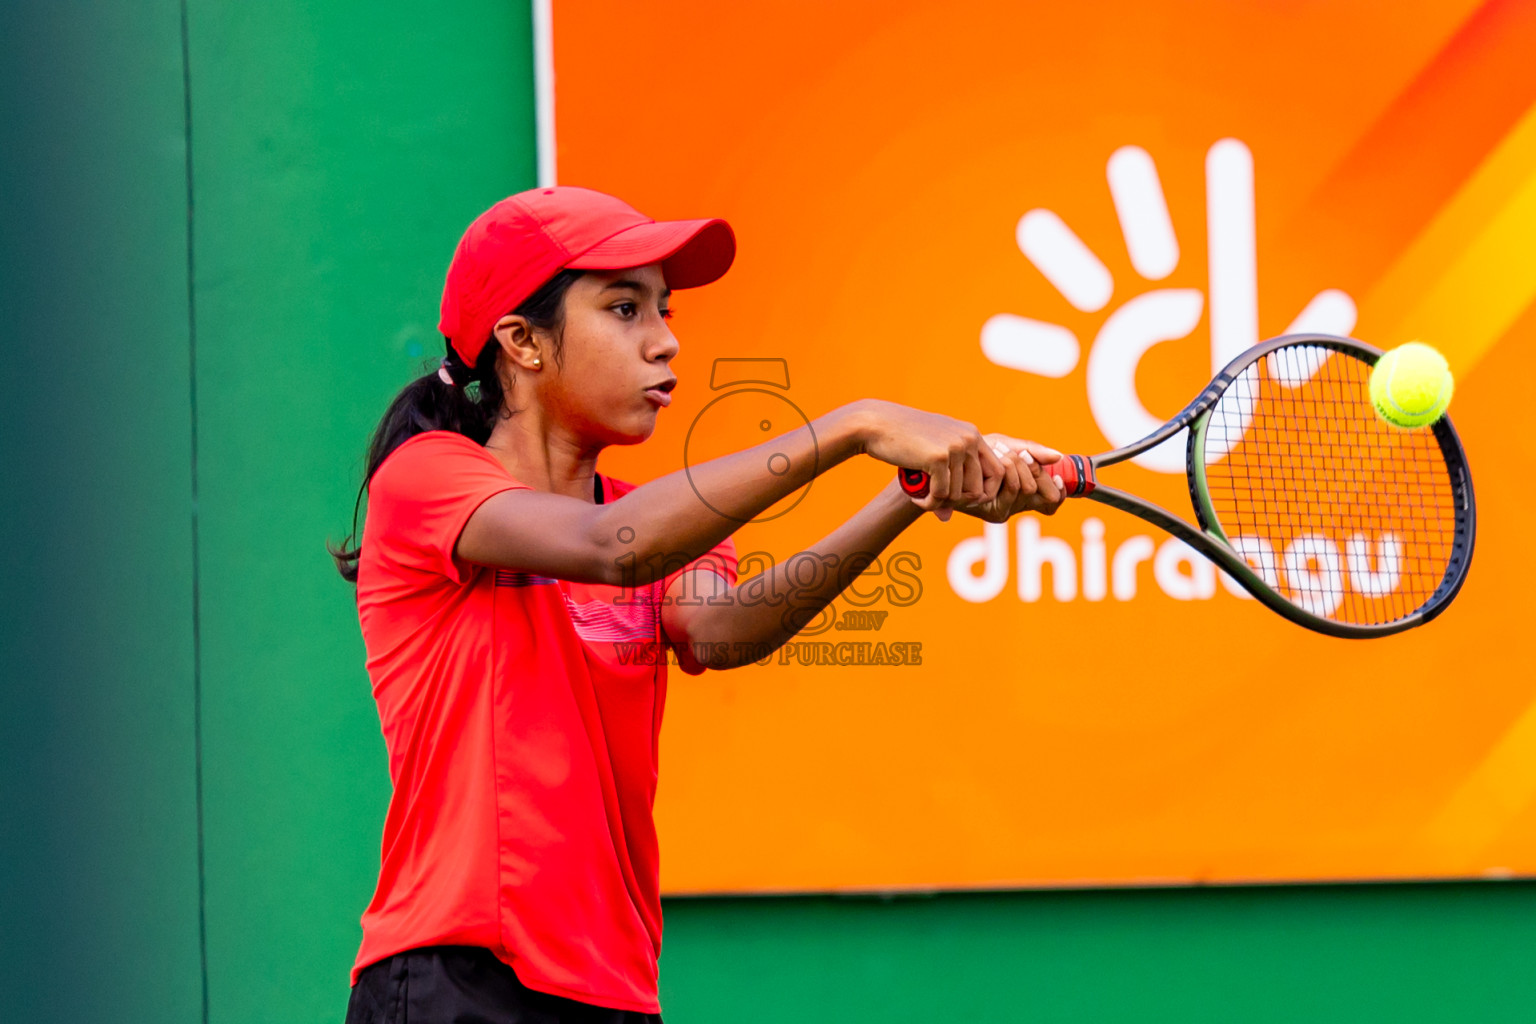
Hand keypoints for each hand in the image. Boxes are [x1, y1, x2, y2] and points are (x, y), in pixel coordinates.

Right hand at [851, 400, 1004, 511]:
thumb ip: (944, 482)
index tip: (960, 499)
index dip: (983, 492)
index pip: (998, 472)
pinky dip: (928, 503)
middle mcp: (969, 439)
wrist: (876, 424)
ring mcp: (955, 447)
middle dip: (959, 503)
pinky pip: (941, 494)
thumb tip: (946, 518)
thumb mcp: (931, 456)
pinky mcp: (939, 457)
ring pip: (959, 494)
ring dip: (939, 503)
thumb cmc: (902, 439)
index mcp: (972, 435)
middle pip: (980, 488)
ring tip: (922, 498)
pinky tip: (915, 498)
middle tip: (938, 502)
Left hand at [953, 435, 1066, 520]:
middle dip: (1035, 469)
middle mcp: (1016, 507)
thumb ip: (1033, 452)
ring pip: (1027, 488)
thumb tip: (1059, 456)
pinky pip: (1012, 488)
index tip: (1057, 474)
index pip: (1053, 503)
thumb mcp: (1009, 447)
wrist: (949, 457)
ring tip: (1000, 450)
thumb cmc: (980, 452)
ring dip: (1017, 464)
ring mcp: (1004, 510)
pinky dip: (1008, 468)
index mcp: (1025, 495)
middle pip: (1045, 495)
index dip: (1060, 492)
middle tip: (1021, 454)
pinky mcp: (990, 510)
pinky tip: (998, 456)